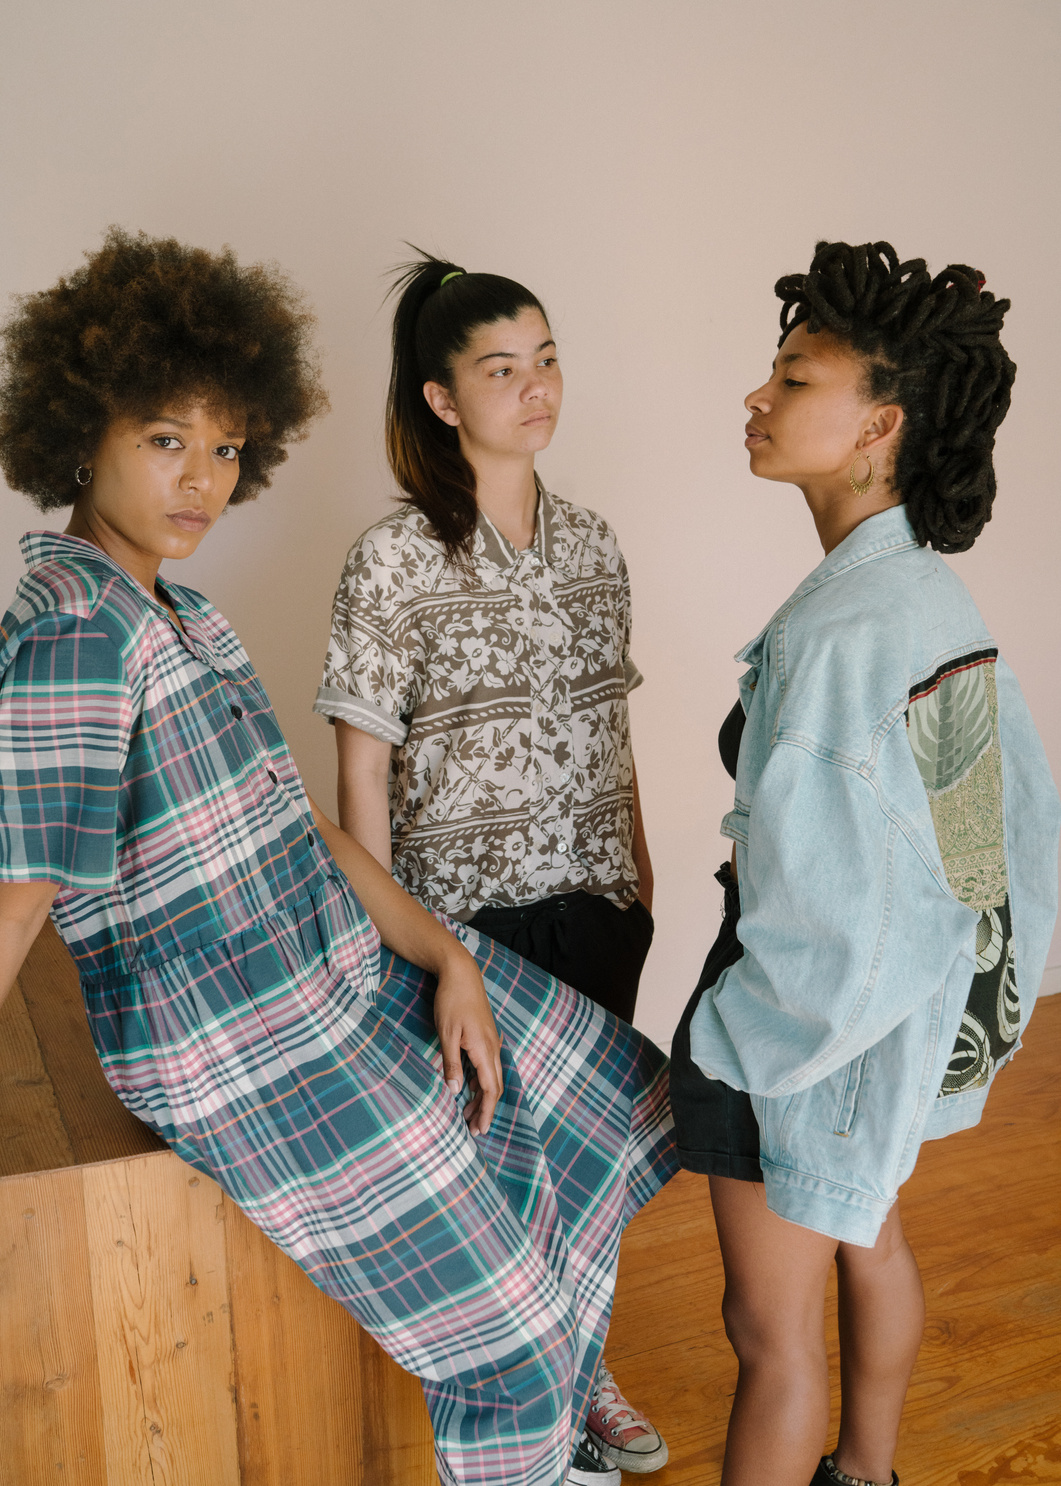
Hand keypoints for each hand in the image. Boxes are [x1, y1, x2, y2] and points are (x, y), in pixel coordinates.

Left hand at [433, 946, 503, 1135]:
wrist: (461, 973)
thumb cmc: (451, 1002)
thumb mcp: (447, 1034)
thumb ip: (451, 1064)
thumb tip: (454, 1091)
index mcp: (484, 1050)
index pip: (491, 1089)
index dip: (487, 1111)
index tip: (481, 1130)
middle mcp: (493, 1048)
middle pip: (494, 1086)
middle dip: (486, 1109)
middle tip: (474, 1129)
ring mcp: (491, 1041)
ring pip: (491, 1076)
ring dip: (482, 1096)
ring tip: (469, 1113)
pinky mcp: (486, 1036)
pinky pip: (487, 1065)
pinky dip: (481, 1081)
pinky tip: (470, 1087)